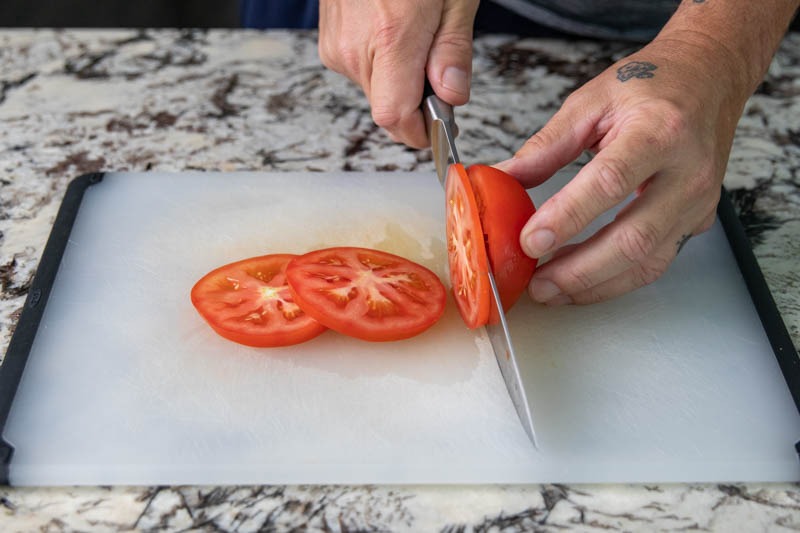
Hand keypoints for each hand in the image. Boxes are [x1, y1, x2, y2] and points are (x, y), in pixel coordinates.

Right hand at [318, 0, 478, 147]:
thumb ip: (453, 50)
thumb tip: (453, 96)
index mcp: (390, 37)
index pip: (394, 117)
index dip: (419, 132)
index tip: (440, 130)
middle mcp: (355, 47)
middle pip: (387, 108)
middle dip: (417, 103)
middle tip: (438, 70)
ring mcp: (337, 44)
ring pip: (375, 91)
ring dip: (399, 81)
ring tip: (415, 37)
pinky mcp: (329, 40)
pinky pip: (360, 70)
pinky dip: (382, 63)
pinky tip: (393, 32)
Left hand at [496, 34, 750, 304]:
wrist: (708, 79)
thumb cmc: (653, 85)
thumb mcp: (591, 102)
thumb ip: (546, 145)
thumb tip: (504, 178)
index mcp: (658, 131)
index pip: (608, 182)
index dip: (567, 216)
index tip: (530, 240)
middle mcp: (687, 172)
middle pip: (633, 238)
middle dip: (580, 270)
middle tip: (538, 284)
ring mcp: (697, 202)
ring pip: (648, 262)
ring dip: (595, 284)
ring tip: (552, 290)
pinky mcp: (697, 222)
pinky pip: (656, 263)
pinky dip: (616, 280)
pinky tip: (582, 281)